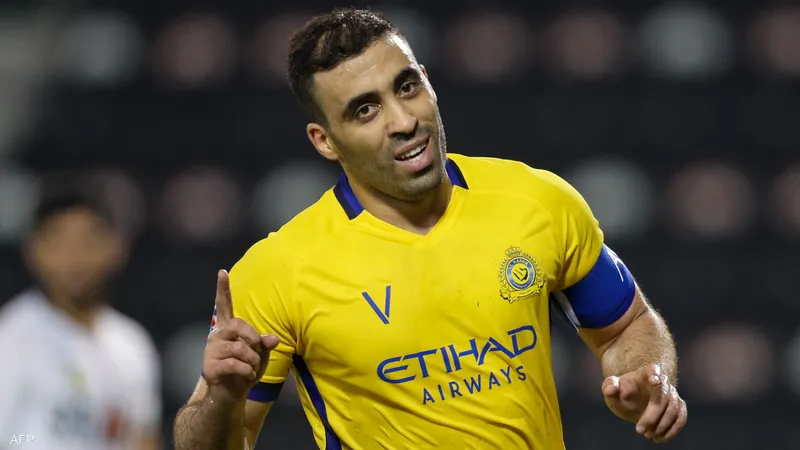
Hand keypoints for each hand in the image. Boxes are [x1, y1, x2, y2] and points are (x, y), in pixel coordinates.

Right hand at [202, 270, 278, 402]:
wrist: (230, 397)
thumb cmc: (245, 372)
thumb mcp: (260, 356)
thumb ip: (264, 344)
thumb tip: (272, 338)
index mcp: (227, 330)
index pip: (224, 306)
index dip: (223, 289)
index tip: (222, 272)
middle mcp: (216, 336)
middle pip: (239, 326)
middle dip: (254, 340)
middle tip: (257, 353)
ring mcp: (211, 351)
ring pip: (240, 348)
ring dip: (253, 360)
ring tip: (251, 369)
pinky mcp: (209, 367)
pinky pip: (236, 364)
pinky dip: (247, 371)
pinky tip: (245, 376)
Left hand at [602, 363, 686, 442]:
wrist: (632, 401)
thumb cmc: (621, 392)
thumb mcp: (611, 389)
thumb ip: (609, 386)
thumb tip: (610, 389)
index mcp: (645, 373)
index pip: (653, 369)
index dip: (655, 374)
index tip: (654, 381)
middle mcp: (662, 381)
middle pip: (664, 396)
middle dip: (652, 415)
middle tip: (639, 430)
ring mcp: (672, 394)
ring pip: (674, 408)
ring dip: (662, 424)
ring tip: (648, 434)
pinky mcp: (678, 407)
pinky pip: (681, 418)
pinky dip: (672, 430)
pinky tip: (659, 438)